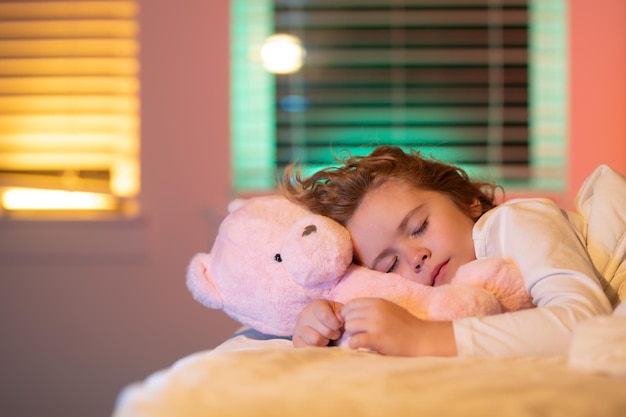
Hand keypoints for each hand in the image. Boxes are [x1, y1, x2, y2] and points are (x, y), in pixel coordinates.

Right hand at [292, 299, 343, 347]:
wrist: (316, 324)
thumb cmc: (331, 317)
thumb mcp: (338, 311)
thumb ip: (341, 313)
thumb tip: (340, 319)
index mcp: (316, 305)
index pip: (325, 316)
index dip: (336, 324)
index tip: (338, 325)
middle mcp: (305, 315)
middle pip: (325, 331)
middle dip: (334, 334)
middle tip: (334, 333)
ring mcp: (299, 329)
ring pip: (316, 341)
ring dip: (325, 342)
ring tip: (326, 338)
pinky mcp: (296, 342)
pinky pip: (309, 348)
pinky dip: (317, 348)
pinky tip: (319, 344)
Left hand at [341, 298, 456, 356]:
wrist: (421, 339)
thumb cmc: (405, 326)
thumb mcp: (388, 309)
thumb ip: (371, 308)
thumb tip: (348, 312)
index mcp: (377, 302)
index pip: (351, 304)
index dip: (348, 314)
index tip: (353, 322)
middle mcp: (375, 310)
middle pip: (348, 316)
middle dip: (351, 325)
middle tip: (360, 333)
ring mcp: (376, 324)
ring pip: (349, 326)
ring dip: (353, 334)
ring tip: (363, 339)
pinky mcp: (377, 338)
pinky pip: (354, 340)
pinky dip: (353, 344)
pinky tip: (359, 346)